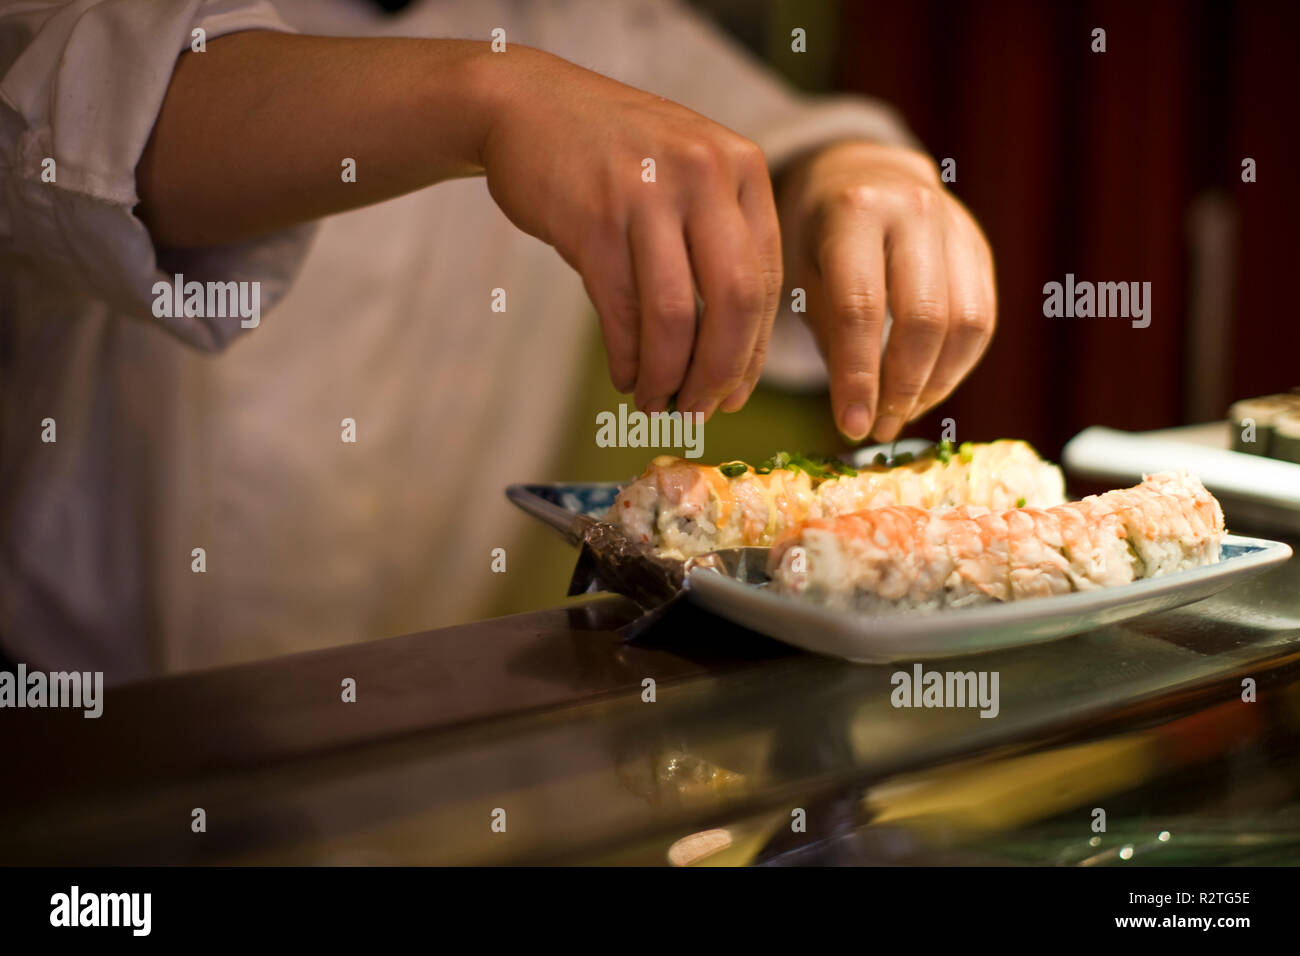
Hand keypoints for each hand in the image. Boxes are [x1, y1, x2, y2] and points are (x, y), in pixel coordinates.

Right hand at [477, 47, 781, 416]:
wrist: (528, 105)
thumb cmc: (616, 156)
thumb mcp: (687, 175)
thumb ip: (720, 244)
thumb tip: (735, 359)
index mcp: (741, 169)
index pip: (767, 280)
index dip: (753, 352)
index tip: (734, 396)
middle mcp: (703, 176)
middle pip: (734, 303)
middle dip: (719, 374)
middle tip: (699, 413)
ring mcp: (646, 195)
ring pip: (674, 317)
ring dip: (668, 377)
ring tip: (657, 406)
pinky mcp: (593, 219)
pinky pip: (620, 311)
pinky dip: (627, 357)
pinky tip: (627, 377)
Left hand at [777, 141, 995, 441]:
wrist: (859, 170)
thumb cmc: (816, 235)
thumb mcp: (800, 273)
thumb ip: (828, 335)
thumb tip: (856, 415)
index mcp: (854, 211)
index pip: (861, 308)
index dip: (859, 377)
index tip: (851, 427)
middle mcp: (913, 209)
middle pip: (923, 318)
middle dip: (902, 387)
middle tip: (878, 429)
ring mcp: (956, 224)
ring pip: (965, 323)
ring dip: (934, 385)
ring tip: (900, 417)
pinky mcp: (979, 245)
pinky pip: (983, 319)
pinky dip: (957, 367)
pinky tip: (925, 391)